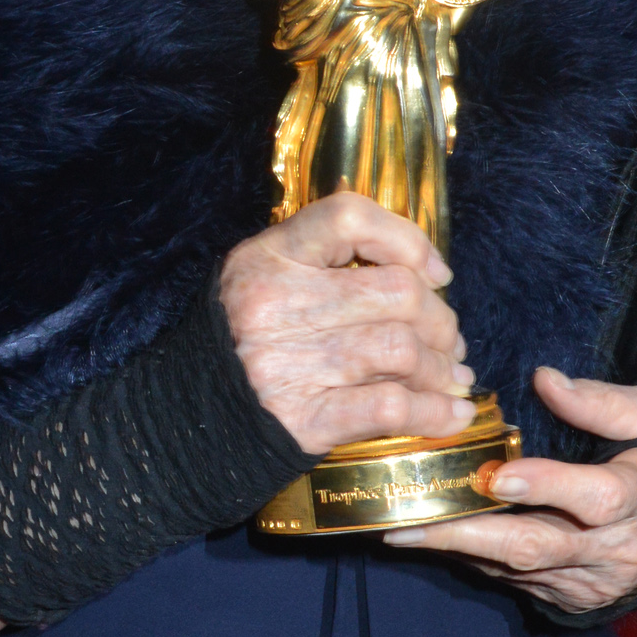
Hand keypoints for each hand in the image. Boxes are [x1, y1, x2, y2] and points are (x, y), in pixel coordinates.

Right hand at [220, 193, 475, 456]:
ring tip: (449, 379)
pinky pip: (390, 407)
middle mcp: (276, 305)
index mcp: (267, 258)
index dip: (406, 239)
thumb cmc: (242, 345)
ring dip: (439, 368)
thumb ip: (325, 263)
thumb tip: (428, 276)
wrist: (186, 419)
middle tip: (448, 342)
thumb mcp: (263, 280)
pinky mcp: (304, 419)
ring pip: (401, 350)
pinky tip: (450, 414)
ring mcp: (289, 364)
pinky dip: (433, 412)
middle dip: (440, 320)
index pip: (348, 217)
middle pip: (396, 293)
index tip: (435, 273)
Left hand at [383, 366, 636, 612]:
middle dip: (469, 533)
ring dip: (460, 549)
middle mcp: (618, 548)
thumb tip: (544, 380)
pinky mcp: (576, 597)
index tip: (498, 475)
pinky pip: (519, 580)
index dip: (548, 487)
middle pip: (538, 546)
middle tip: (410, 521)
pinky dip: (478, 559)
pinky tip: (437, 540)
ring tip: (402, 528)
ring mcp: (595, 580)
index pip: (597, 498)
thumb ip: (601, 401)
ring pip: (520, 568)